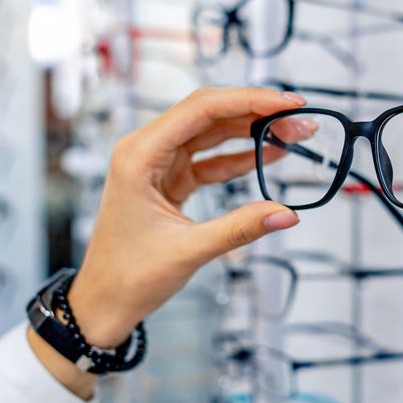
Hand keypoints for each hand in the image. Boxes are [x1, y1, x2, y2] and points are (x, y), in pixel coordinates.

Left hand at [29, 87, 311, 397]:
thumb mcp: (188, 251)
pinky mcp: (169, 180)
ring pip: (212, 133)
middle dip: (257, 113)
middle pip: (209, 113)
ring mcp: (158, 164)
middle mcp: (146, 150)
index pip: (201, 109)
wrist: (103, 303)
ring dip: (252, 133)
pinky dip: (240, 157)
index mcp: (139, 155)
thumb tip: (288, 214)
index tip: (288, 103)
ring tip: (294, 135)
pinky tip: (271, 156)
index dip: (249, 100)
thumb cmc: (127, 277)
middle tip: (300, 120)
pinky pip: (210, 159)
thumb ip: (240, 228)